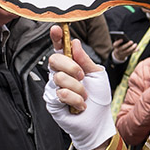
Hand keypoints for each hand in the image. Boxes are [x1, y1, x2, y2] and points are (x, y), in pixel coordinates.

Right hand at [45, 25, 116, 149]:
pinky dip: (76, 100)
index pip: (60, 48)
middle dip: (71, 67)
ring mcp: (54, 87)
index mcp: (71, 65)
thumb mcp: (97, 75)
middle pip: (54, 59)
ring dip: (78, 89)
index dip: (56, 38)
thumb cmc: (99, 98)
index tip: (56, 28)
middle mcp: (60, 74)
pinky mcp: (51, 101)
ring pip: (59, 78)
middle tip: (82, 77)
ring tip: (84, 97)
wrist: (98, 121)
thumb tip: (74, 43)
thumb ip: (85, 60)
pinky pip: (60, 93)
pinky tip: (80, 106)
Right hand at [111, 39, 136, 62]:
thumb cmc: (118, 45)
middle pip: (122, 48)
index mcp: (115, 46)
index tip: (122, 39)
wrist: (118, 54)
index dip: (118, 42)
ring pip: (127, 51)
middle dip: (127, 45)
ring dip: (132, 48)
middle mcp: (118, 50)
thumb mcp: (118, 43)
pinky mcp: (126, 55)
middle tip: (131, 41)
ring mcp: (122, 53)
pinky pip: (131, 53)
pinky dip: (134, 51)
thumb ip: (120, 40)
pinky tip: (138, 48)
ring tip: (135, 44)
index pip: (115, 44)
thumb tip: (124, 37)